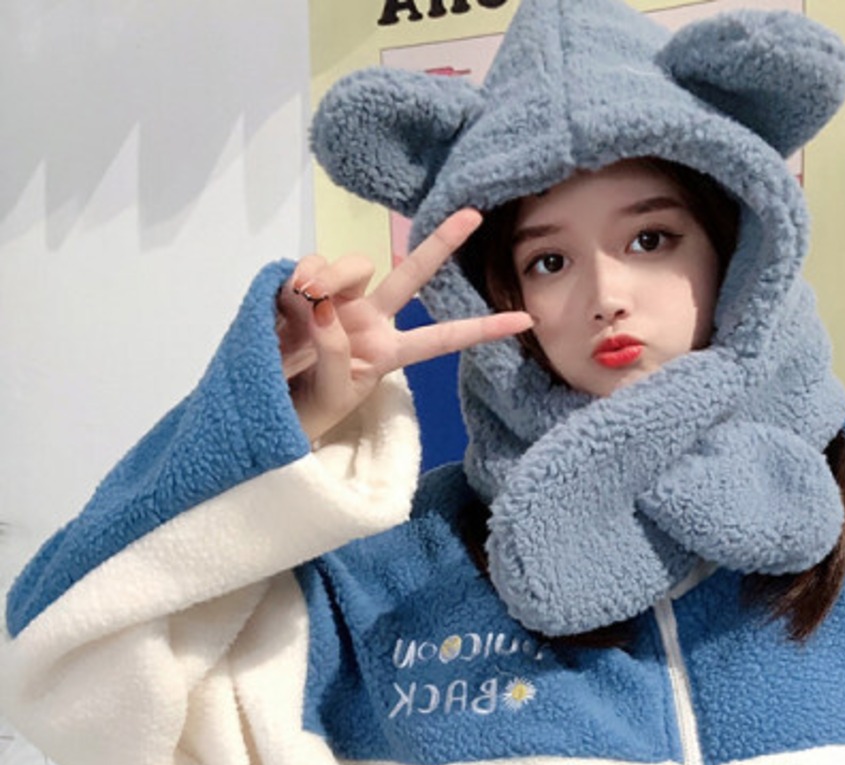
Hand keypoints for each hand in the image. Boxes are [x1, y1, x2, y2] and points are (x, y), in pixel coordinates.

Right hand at [277, 208, 532, 442]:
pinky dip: (298, 282)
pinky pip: (307, 268)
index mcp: (387, 352)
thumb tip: (325, 305)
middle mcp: (368, 319)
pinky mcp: (300, 289)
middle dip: (441, 243)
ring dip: (332, 280)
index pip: (443, 339)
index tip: (527, 320)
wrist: (260, 409)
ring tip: (305, 314)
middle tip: (474, 215)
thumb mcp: (334, 395)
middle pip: (410, 275)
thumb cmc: (304, 413)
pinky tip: (286, 307)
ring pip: (351, 265)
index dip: (483, 329)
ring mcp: (335, 300)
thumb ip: (336, 351)